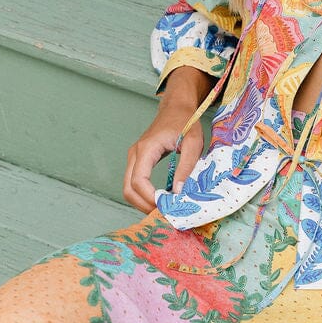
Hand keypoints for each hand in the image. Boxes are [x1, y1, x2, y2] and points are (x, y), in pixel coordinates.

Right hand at [122, 67, 214, 211]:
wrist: (177, 107)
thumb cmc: (186, 122)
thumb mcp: (193, 143)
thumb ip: (187, 167)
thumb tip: (178, 192)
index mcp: (147, 149)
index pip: (138, 181)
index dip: (148, 198)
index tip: (165, 207)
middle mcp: (135, 154)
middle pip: (128, 188)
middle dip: (143, 205)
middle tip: (163, 215)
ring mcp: (135, 157)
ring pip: (128, 188)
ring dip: (142, 202)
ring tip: (162, 210)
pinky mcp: (139, 160)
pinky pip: (134, 183)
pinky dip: (143, 195)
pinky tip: (160, 199)